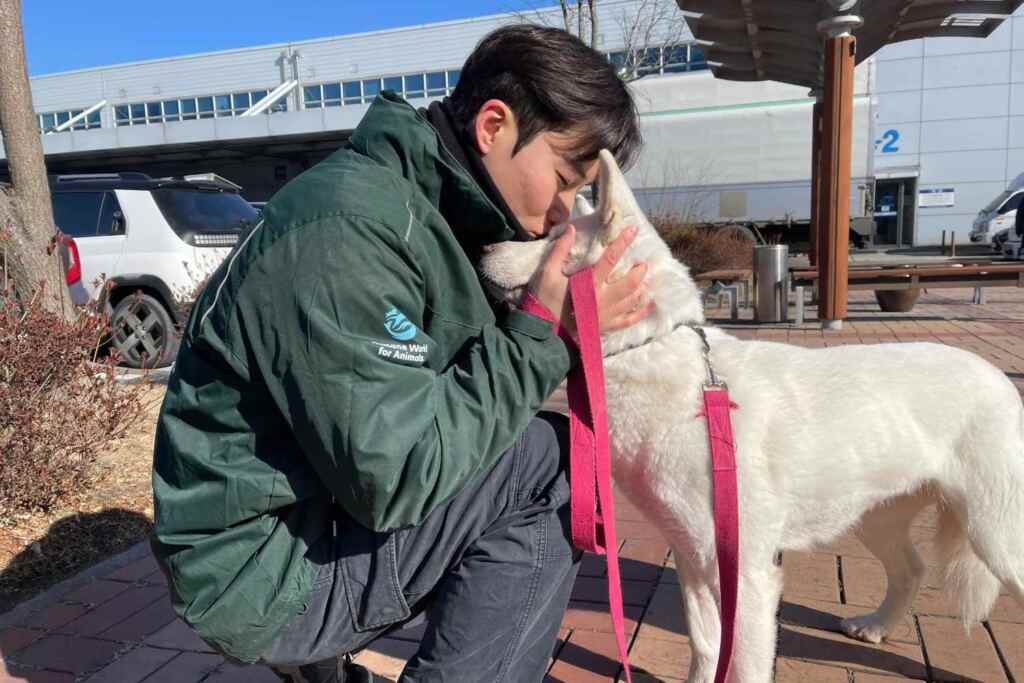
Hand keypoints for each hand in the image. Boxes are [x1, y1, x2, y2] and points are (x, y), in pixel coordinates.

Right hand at [526, 225, 652, 335]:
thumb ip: (560, 251)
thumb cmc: (544, 301)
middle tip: (643, 264)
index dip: (623, 242)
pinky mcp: (606, 327)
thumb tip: (571, 229)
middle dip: (640, 271)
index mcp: (589, 283)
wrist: (544, 332)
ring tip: (645, 280)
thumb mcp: (547, 273)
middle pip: (630, 282)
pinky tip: (649, 304)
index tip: (634, 229)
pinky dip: (641, 312)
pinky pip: (629, 320)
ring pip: (632, 299)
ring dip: (641, 288)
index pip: (611, 258)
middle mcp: (603, 298)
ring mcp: (607, 314)